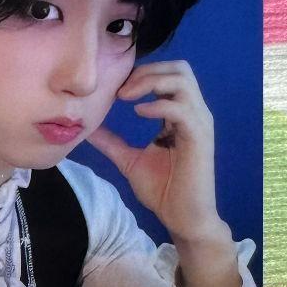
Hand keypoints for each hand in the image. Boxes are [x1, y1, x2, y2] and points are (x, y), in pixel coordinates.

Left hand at [85, 60, 221, 241]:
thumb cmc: (163, 190)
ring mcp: (199, 123)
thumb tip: (87, 127)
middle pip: (180, 68)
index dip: (142, 74)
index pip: (168, 75)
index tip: (115, 87)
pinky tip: (138, 113)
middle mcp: (194, 113)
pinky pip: (181, 108)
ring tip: (126, 98)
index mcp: (181, 115)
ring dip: (151, 82)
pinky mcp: (199, 137)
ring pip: (182, 80)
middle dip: (148, 71)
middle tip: (122, 90)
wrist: (183, 218)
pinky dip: (158, 105)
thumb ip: (111, 141)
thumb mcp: (129, 160)